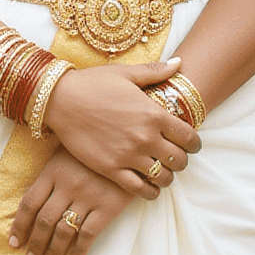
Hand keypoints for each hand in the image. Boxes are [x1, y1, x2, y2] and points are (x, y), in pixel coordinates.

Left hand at [8, 148, 133, 254]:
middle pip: (44, 220)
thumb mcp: (64, 155)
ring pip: (64, 230)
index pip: (29, 203)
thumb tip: (27, 199)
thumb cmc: (90, 151)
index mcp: (52, 171)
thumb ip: (47, 176)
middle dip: (35, 243)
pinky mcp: (108, 206)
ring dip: (53, 251)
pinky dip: (79, 251)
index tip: (13, 241)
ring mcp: (88, 196)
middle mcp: (68, 185)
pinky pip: (89, 234)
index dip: (19, 225)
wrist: (127, 147)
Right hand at [39, 58, 199, 200]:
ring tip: (162, 172)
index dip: (194, 144)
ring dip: (167, 177)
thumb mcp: (125, 73)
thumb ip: (155, 71)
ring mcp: (128, 155)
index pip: (189, 137)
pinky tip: (149, 187)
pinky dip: (150, 192)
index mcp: (153, 113)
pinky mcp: (111, 169)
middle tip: (175, 158)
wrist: (59, 99)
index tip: (191, 145)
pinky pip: (140, 189)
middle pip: (179, 160)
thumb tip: (180, 62)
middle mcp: (145, 137)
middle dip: (182, 160)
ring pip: (163, 177)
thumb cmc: (92, 83)